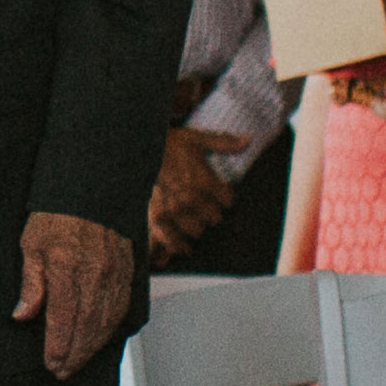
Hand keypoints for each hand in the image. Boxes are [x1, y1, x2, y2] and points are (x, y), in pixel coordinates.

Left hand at [14, 211, 133, 377]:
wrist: (92, 190)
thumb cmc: (56, 216)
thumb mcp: (31, 246)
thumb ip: (31, 284)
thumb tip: (22, 316)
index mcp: (66, 269)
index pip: (63, 320)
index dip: (58, 347)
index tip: (51, 364)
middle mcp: (94, 276)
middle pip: (86, 327)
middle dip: (74, 354)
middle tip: (62, 372)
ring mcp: (114, 275)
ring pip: (105, 322)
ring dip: (92, 346)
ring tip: (77, 361)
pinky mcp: (126, 273)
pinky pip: (120, 309)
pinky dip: (109, 329)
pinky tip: (98, 338)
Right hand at [147, 126, 244, 263]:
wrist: (139, 148)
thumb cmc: (167, 144)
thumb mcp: (197, 139)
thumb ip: (223, 142)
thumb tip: (247, 141)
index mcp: (205, 181)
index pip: (228, 201)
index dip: (225, 198)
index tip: (219, 195)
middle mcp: (192, 198)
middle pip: (214, 219)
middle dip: (210, 214)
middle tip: (203, 208)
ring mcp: (174, 210)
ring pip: (196, 232)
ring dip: (195, 228)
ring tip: (191, 222)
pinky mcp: (157, 217)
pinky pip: (172, 241)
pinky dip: (177, 246)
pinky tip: (181, 247)